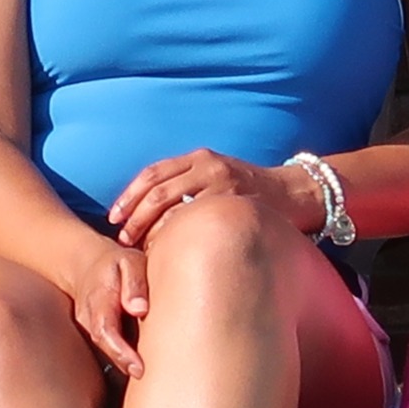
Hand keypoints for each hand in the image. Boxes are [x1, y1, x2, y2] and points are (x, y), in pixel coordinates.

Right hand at [60, 230, 151, 379]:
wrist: (87, 265)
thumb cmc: (117, 263)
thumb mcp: (129, 262)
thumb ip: (135, 282)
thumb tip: (139, 309)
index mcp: (99, 298)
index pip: (105, 329)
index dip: (120, 351)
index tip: (137, 367)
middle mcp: (89, 316)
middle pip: (103, 344)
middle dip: (122, 362)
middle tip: (143, 375)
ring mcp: (88, 326)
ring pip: (104, 349)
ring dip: (123, 363)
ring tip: (146, 374)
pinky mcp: (95, 333)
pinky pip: (107, 348)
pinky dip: (122, 359)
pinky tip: (140, 366)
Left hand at [109, 148, 306, 246]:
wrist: (294, 192)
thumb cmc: (251, 191)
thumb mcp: (219, 177)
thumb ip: (191, 186)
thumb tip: (156, 214)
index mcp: (198, 158)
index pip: (153, 174)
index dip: (130, 195)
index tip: (115, 217)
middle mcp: (206, 165)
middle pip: (157, 190)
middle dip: (134, 215)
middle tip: (122, 239)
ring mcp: (220, 182)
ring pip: (171, 203)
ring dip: (149, 227)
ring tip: (138, 248)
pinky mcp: (232, 200)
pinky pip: (194, 217)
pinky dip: (175, 232)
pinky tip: (166, 249)